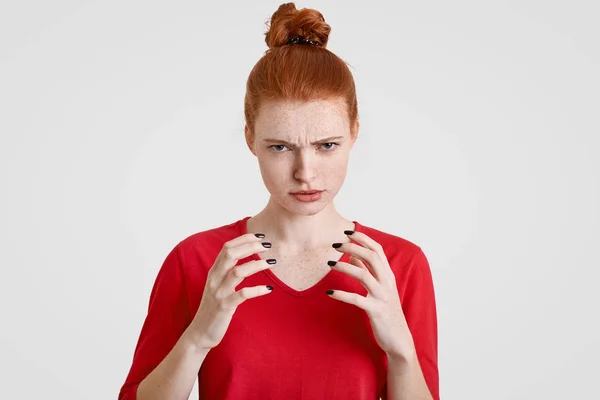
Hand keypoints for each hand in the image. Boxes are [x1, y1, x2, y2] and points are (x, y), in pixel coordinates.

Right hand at [188, 233, 275, 350]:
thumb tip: (243, 258)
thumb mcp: (218, 286)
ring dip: (257, 264)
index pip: (227, 247)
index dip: (244, 239)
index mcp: (214, 272)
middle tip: (268, 246)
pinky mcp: (224, 307)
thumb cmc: (213, 308)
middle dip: (251, 246)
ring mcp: (219, 292)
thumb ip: (227, 272)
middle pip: (231, 254)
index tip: (260, 237)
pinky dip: (257, 290)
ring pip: (238, 271)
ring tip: (272, 262)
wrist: (200, 333)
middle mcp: (214, 278)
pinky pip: (242, 294)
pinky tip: (268, 289)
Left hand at [327, 231, 414, 358]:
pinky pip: (357, 299)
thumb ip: (367, 270)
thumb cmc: (386, 311)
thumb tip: (353, 255)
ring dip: (345, 267)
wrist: (399, 339)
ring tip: (329, 264)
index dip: (363, 239)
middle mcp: (387, 282)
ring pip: (364, 275)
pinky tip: (329, 292)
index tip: (347, 232)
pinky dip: (342, 294)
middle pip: (372, 257)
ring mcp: (383, 296)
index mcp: (388, 275)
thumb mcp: (379, 288)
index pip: (377, 250)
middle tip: (335, 245)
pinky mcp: (376, 311)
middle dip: (353, 247)